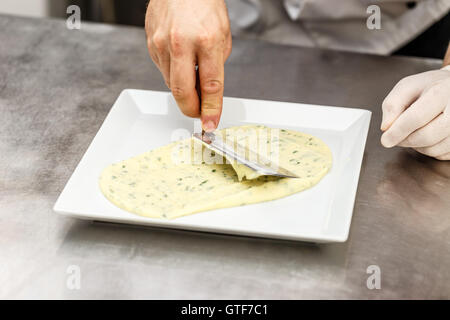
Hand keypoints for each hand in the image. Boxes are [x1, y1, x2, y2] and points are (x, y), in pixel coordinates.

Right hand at [145, 0, 231, 131]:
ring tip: (192, 72)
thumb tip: (207, 92)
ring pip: (171, 83)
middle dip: (191, 109)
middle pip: (182, 92)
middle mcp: (181, 43)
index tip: (210, 123)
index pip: (210, 86)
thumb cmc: (205, 5)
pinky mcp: (150, 43)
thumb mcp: (222, 36)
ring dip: (184, 88)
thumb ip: (215, 66)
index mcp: (206, 40)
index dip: (211, 110)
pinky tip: (180, 59)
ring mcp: (161, 43)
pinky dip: (173, 72)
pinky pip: (162, 69)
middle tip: (199, 113)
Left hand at [381, 67, 449, 159]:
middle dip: (405, 140)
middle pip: (427, 136)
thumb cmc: (429, 87)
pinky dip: (428, 150)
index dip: (398, 131)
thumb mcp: (407, 86)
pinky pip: (441, 155)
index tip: (385, 140)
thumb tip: (386, 127)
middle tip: (395, 136)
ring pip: (434, 149)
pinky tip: (427, 136)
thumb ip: (392, 105)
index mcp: (441, 92)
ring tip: (413, 131)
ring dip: (416, 146)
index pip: (417, 117)